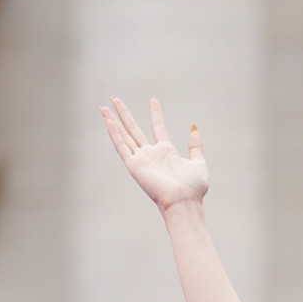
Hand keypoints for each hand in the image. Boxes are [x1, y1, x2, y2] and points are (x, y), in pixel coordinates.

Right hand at [100, 96, 207, 212]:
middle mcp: (151, 154)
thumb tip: (194, 128)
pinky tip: (107, 122)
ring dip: (113, 121)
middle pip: (134, 129)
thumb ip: (195, 146)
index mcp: (166, 152)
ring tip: (103, 107)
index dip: (156, 113)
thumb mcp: (199, 163)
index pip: (158, 127)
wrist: (184, 202)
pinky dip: (114, 135)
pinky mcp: (134, 166)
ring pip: (124, 135)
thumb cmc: (193, 188)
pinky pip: (121, 147)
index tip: (153, 99)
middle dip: (124, 114)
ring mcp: (141, 160)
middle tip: (115, 99)